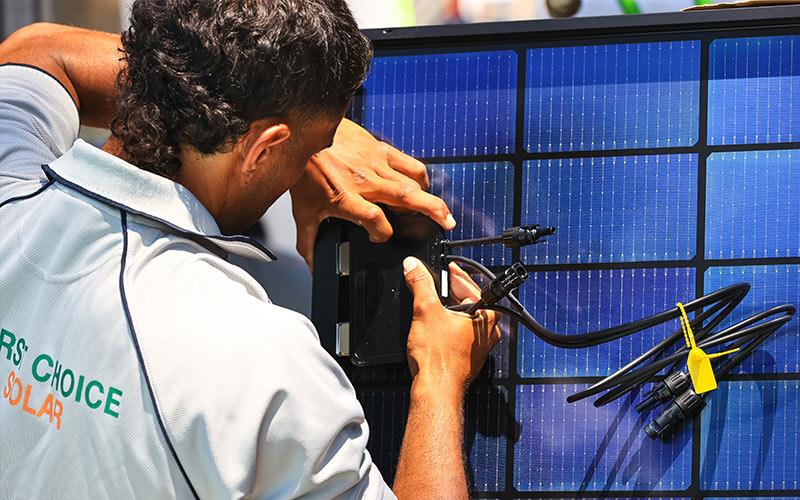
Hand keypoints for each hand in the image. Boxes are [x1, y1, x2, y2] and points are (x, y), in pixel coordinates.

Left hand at [290, 119, 455, 268]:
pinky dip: (419, 176)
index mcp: (345, 198)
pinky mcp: (380, 148)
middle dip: (432, 211)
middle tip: (447, 223)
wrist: (303, 132)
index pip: (375, 221)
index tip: (382, 238)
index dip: (383, 234)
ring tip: (438, 208)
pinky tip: (421, 185)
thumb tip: (314, 266)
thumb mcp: (303, 211)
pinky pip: (408, 162)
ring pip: (414, 179)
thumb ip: (309, 242)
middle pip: (406, 198)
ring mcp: (375, 163)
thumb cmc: (304, 170)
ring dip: (429, 195)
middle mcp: (365, 181)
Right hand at [402, 257, 500, 391]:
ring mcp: (479, 346)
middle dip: (449, 293)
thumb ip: (420, 283)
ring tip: (430, 308)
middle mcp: (488, 331)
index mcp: (487, 316)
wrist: (435, 389)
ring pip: (462, 318)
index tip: (445, 267)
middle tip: (433, 287)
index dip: (454, 274)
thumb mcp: (425, 310)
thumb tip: (414, 266)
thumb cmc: (439, 358)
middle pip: (467, 301)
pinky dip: (446, 327)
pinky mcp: (468, 357)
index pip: (471, 285)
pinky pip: (458, 334)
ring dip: (446, 311)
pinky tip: (431, 330)